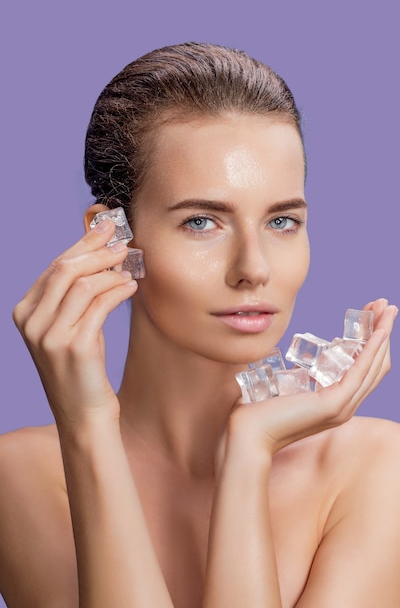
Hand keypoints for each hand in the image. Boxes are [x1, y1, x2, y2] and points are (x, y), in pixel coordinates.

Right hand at [13, 219, 137, 427]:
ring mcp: (49, 335)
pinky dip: (117, 290)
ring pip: (83, 284)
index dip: (83, 244)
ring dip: (112, 271)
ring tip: (130, 268)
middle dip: (98, 251)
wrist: (83, 415)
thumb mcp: (73, 325)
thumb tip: (105, 252)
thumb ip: (79, 293)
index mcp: (26, 312)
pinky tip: (130, 287)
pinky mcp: (73, 346)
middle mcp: (31, 322)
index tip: (106, 228)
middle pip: (65, 269)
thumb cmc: (83, 368)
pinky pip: (99, 304)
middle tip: (123, 244)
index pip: (55, 266)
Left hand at [225, 299, 397, 458]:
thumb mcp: (284, 387)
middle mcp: (344, 405)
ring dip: (383, 334)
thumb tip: (291, 360)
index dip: (370, 341)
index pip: (363, 368)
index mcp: (334, 401)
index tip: (370, 315)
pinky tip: (379, 331)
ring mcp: (342, 406)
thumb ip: (295, 376)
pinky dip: (372, 349)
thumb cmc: (257, 412)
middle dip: (382, 331)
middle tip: (386, 305)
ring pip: (374, 365)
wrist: (246, 433)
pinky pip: (361, 371)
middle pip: (375, 364)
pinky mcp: (334, 404)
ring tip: (388, 309)